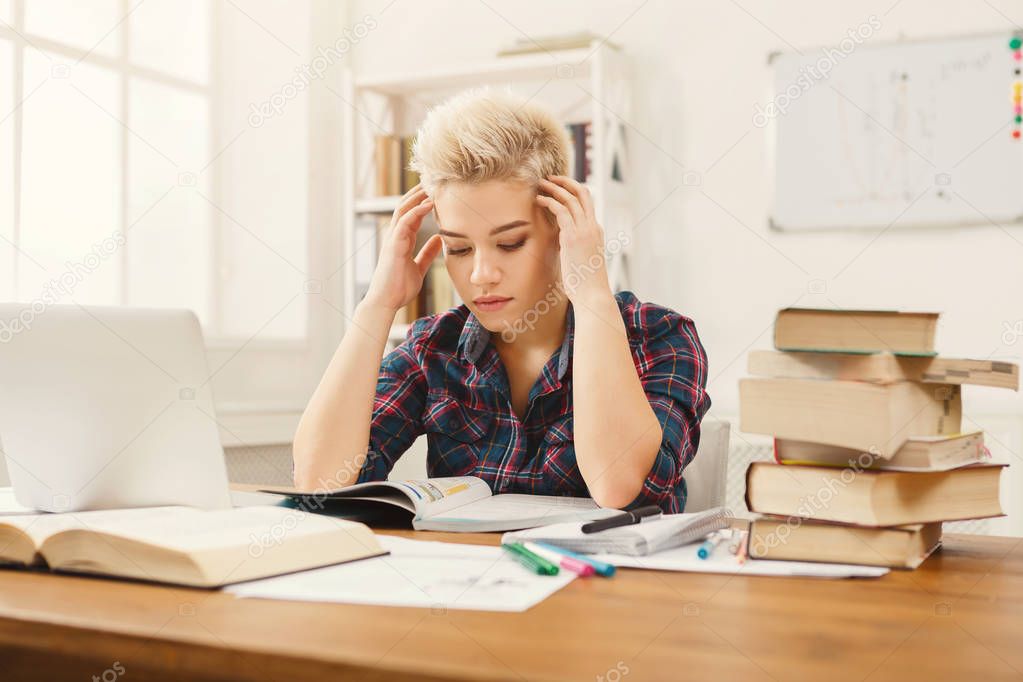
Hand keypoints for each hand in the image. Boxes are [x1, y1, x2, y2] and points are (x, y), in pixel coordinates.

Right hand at [363, 184, 442, 312]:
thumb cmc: (399, 287)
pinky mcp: (393, 245)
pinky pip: (404, 222)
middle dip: (419, 192)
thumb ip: (427, 253)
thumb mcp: (418, 267)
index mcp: (402, 240)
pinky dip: (416, 211)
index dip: (423, 201)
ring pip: (403, 209)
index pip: (413, 214)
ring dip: (417, 196)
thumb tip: (439, 241)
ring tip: (432, 184)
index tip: (437, 191)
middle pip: (406, 206)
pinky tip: (429, 203)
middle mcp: (396, 235)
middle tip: (434, 179)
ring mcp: (393, 239)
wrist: (386, 301)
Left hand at [535, 175, 611, 303]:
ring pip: (570, 198)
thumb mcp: (582, 261)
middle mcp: (592, 227)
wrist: (592, 295)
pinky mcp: (572, 237)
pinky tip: (538, 200)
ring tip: (540, 184)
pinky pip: (561, 210)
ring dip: (554, 188)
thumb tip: (565, 249)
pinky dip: (549, 201)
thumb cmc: (586, 284)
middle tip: (550, 178)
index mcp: (596, 231)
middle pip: (582, 193)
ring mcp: (584, 230)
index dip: (573, 191)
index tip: (559, 188)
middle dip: (565, 182)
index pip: (587, 203)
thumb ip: (575, 249)